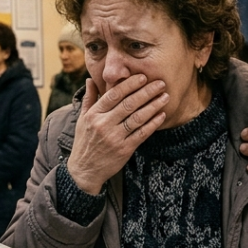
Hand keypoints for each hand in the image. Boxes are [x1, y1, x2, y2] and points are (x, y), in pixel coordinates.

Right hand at [65, 74, 168, 193]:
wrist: (85, 170)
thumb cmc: (85, 142)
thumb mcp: (83, 119)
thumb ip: (90, 98)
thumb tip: (90, 79)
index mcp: (94, 115)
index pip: (114, 94)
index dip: (130, 84)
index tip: (143, 77)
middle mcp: (104, 124)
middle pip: (128, 104)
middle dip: (146, 92)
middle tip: (160, 83)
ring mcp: (115, 138)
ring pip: (137, 118)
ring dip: (153, 106)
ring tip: (165, 97)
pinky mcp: (124, 150)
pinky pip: (142, 134)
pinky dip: (153, 124)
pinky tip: (161, 115)